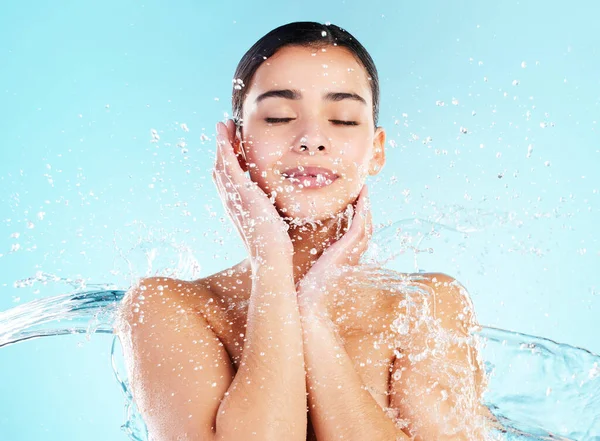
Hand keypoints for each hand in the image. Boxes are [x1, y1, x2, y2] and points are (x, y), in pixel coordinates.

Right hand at [213, 119, 293, 266]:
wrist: (270, 256)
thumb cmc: (275, 246)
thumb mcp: (271, 224)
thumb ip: (271, 212)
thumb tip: (280, 207)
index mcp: (237, 208)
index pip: (228, 180)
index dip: (227, 162)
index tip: (232, 147)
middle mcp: (230, 201)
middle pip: (220, 169)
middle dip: (221, 149)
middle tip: (224, 130)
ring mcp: (232, 196)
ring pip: (221, 164)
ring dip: (221, 143)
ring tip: (224, 125)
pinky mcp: (240, 192)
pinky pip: (228, 164)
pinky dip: (224, 147)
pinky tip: (225, 132)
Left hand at [296, 185, 372, 312]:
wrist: (308, 302)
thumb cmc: (305, 288)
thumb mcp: (309, 266)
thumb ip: (311, 255)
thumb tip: (298, 245)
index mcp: (344, 258)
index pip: (356, 233)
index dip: (358, 216)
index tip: (355, 201)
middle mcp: (352, 255)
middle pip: (366, 227)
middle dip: (366, 208)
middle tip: (363, 190)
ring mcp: (352, 253)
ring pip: (366, 224)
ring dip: (366, 205)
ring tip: (364, 189)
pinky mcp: (348, 250)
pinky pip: (360, 225)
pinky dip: (362, 210)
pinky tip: (361, 196)